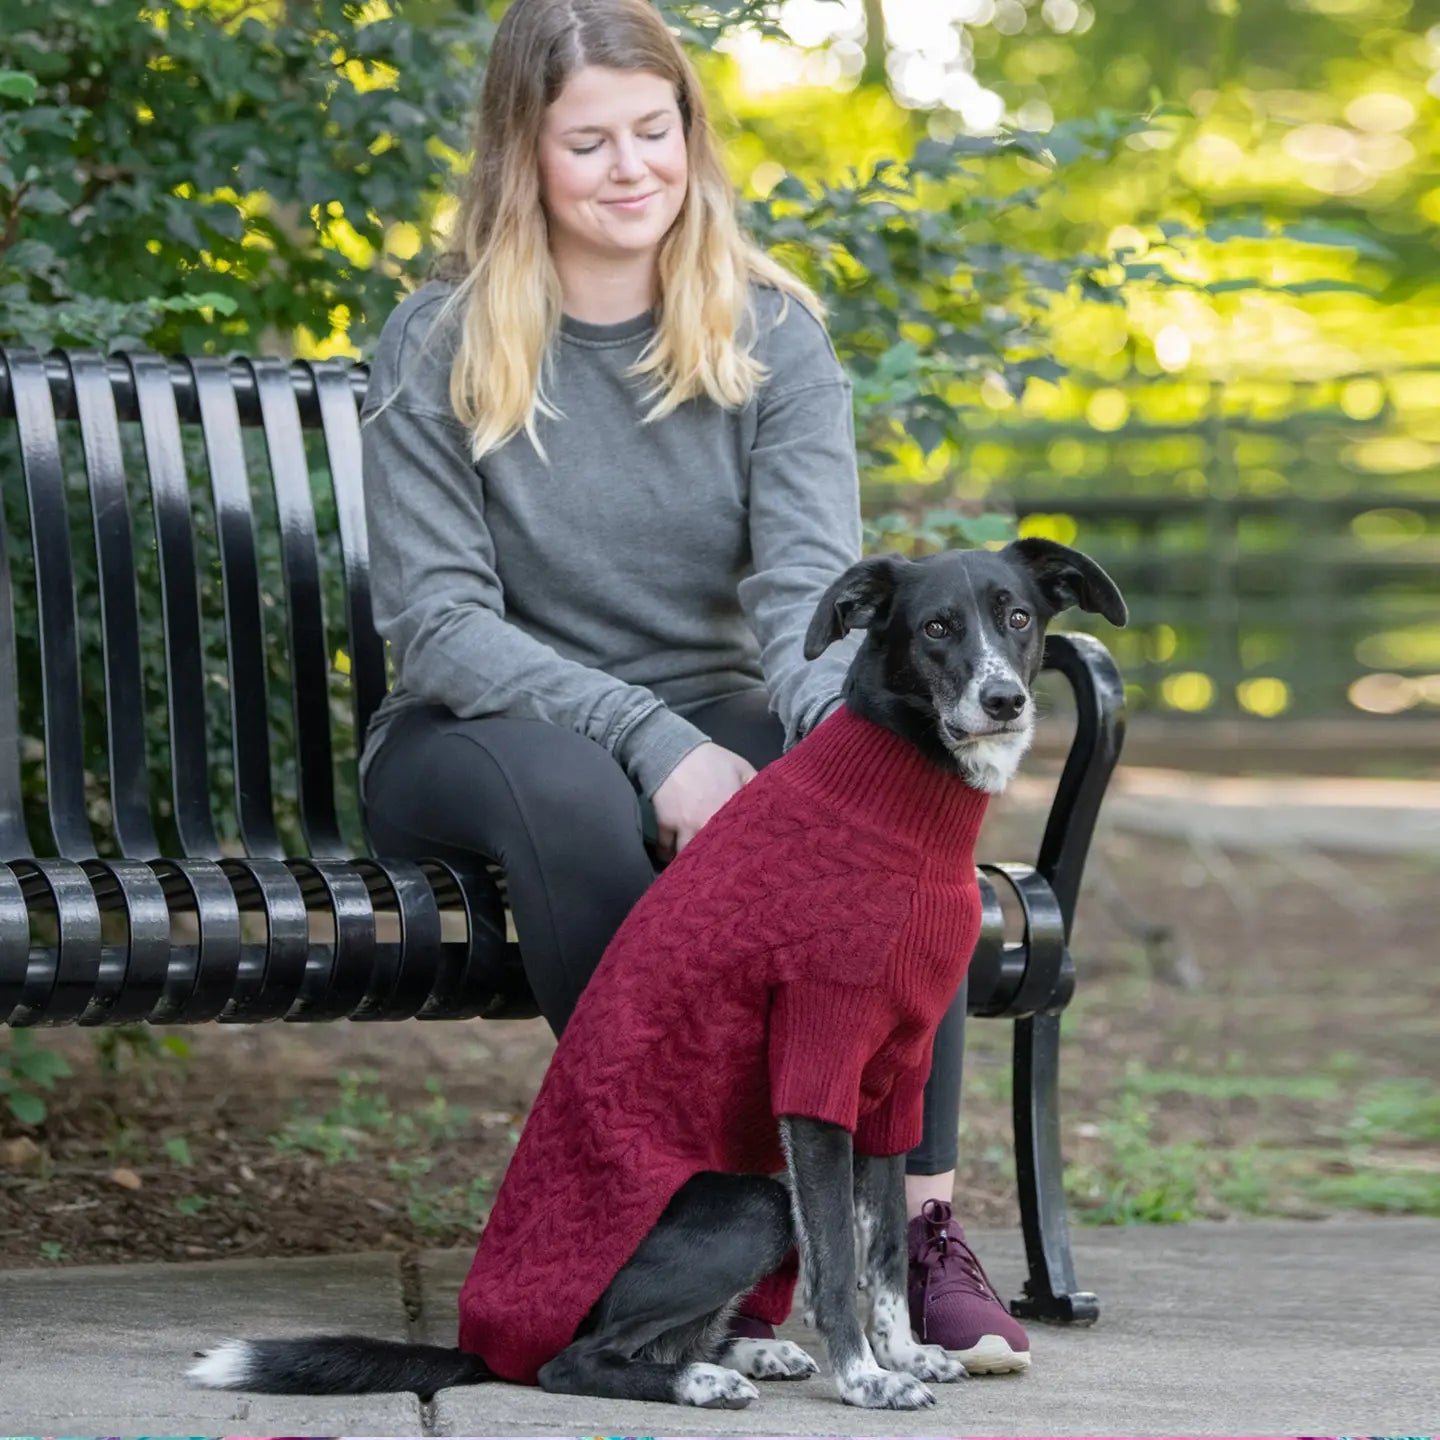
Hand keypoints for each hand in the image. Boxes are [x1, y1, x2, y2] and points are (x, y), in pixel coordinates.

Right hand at [651, 742, 755, 861]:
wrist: (673, 750)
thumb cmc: (711, 760)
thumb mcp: (741, 768)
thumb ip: (756, 787)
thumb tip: (773, 804)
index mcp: (729, 812)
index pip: (740, 842)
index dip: (742, 853)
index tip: (744, 861)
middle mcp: (707, 824)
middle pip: (713, 856)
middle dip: (717, 864)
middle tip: (721, 872)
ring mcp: (684, 827)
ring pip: (687, 855)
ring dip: (691, 863)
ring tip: (697, 871)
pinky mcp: (665, 825)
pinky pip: (665, 848)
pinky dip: (667, 855)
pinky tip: (671, 859)